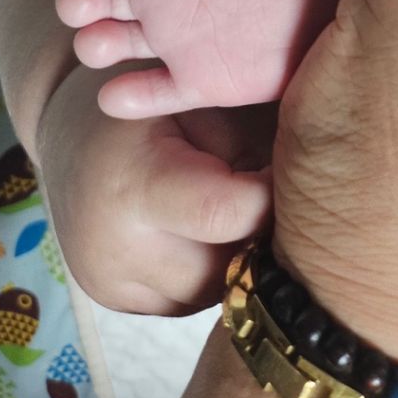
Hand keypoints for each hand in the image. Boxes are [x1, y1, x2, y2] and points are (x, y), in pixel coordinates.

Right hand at [35, 62, 274, 313]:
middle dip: (261, 229)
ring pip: (214, 291)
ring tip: (236, 202)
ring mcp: (110, 283)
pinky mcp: (111, 300)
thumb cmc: (152, 99)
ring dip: (238, 253)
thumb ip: (255, 135)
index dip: (274, 193)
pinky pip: (188, 298)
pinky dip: (208, 266)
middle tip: (272, 187)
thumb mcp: (199, 97)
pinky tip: (205, 226)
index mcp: (136, 184)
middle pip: (227, 263)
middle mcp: (116, 248)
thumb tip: (325, 162)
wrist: (71, 128)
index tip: (294, 168)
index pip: (230, 215)